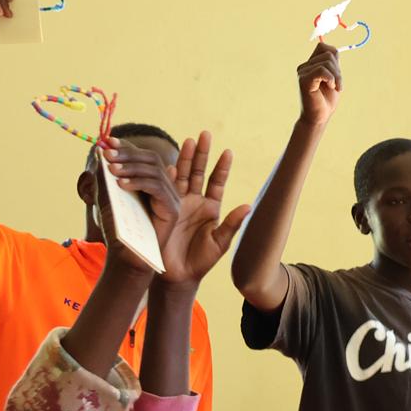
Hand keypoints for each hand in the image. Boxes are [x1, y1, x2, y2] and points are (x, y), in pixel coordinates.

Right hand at [100, 131, 252, 287]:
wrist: (177, 275)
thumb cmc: (200, 262)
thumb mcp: (220, 243)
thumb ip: (232, 224)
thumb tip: (248, 206)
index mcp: (210, 208)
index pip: (217, 182)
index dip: (222, 167)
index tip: (228, 151)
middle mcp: (193, 202)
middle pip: (198, 172)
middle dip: (201, 153)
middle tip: (205, 134)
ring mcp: (177, 203)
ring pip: (181, 175)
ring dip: (184, 158)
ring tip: (189, 141)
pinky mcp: (162, 209)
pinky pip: (163, 189)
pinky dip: (166, 176)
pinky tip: (170, 164)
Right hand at [298, 42, 342, 125]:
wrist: (319, 118)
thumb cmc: (326, 100)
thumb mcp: (334, 78)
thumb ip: (333, 64)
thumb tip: (334, 50)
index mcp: (310, 64)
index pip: (323, 47)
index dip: (334, 57)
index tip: (336, 74)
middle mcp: (304, 66)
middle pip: (328, 54)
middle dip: (338, 70)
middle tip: (337, 85)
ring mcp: (303, 72)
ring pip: (327, 62)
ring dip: (336, 76)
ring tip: (334, 88)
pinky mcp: (304, 80)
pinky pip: (321, 71)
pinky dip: (330, 78)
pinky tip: (330, 87)